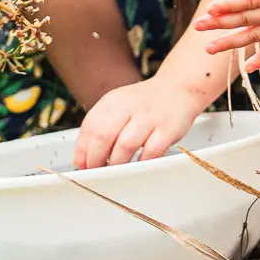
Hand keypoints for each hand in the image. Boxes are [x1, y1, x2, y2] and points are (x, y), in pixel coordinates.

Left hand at [73, 77, 207, 168]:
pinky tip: (137, 166)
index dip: (82, 150)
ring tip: (114, 171)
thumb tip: (83, 157)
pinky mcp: (167, 129)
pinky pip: (151, 151)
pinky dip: (141, 162)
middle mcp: (129, 106)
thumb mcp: (119, 105)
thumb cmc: (145, 103)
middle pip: (104, 136)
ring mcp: (149, 117)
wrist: (178, 88)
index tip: (81, 165)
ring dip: (116, 163)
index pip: (89, 126)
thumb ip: (101, 126)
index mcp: (113, 100)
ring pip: (125, 145)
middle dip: (95, 159)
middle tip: (95, 172)